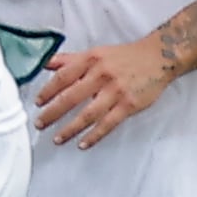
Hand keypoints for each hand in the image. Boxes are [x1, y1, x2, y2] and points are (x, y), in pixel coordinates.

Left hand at [33, 36, 175, 147]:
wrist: (158, 57)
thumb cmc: (124, 56)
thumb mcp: (95, 53)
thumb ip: (69, 60)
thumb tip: (44, 63)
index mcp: (90, 60)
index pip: (62, 77)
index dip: (48, 91)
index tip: (37, 103)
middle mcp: (101, 75)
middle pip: (71, 97)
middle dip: (53, 113)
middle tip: (40, 124)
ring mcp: (116, 91)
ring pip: (88, 114)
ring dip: (70, 129)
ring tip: (57, 139)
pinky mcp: (129, 105)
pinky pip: (108, 123)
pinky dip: (94, 135)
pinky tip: (83, 143)